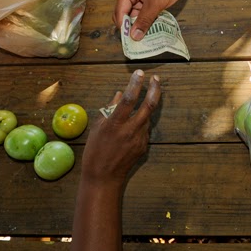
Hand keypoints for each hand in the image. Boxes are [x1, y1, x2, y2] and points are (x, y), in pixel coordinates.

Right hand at [81, 70, 161, 187]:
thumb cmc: (95, 151)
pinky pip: (145, 129)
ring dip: (147, 106)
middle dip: (155, 89)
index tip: (140, 72)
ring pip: (148, 116)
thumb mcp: (97, 128)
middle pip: (149, 105)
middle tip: (156, 78)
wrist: (104, 178)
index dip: (135, 84)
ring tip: (142, 100)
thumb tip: (120, 94)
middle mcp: (130, 130)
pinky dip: (141, 122)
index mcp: (115, 124)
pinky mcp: (144, 146)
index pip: (129, 99)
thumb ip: (109, 109)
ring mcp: (139, 139)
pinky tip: (133, 124)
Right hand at [113, 0, 188, 39]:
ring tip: (147, 36)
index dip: (124, 26)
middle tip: (139, 40)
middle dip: (131, 26)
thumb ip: (144, 20)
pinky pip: (142, 12)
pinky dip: (146, 19)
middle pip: (125, 14)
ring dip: (140, 24)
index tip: (131, 41)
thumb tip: (134, 36)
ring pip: (134, 14)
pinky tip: (152, 28)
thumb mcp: (156, 3)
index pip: (119, 12)